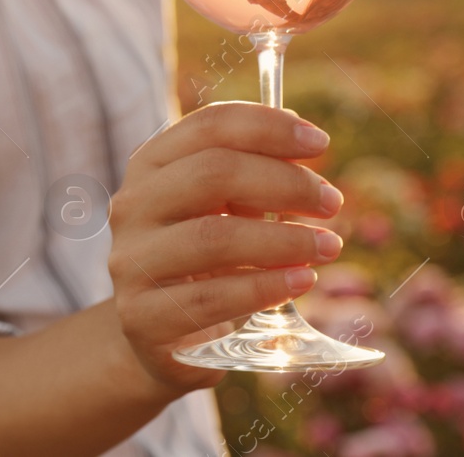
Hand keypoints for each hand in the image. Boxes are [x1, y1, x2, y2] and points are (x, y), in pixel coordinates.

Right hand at [106, 101, 344, 392]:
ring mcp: (131, 261)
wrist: (164, 336)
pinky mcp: (142, 316)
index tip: (320, 144)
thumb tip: (302, 142)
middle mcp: (132, 206)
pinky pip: (209, 299)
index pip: (208, 126)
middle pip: (211, 174)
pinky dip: (264, 286)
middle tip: (332, 202)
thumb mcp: (221, 209)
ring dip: (284, 238)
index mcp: (150, 165)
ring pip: (212, 237)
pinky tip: (302, 280)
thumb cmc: (205, 261)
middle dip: (284, 183)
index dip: (268, 127)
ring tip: (328, 246)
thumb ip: (250, 175)